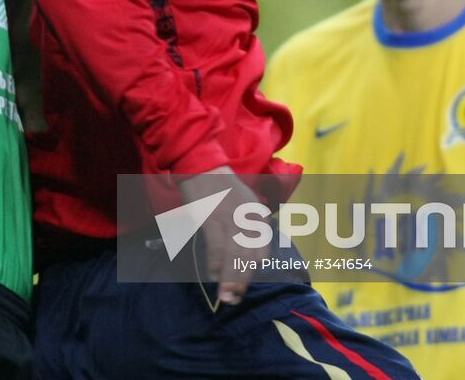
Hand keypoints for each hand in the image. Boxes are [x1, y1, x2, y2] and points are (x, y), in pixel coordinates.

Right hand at [179, 166, 263, 306]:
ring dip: (230, 279)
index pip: (261, 250)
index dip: (253, 270)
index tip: (243, 285)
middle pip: (249, 257)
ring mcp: (230, 219)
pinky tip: (212, 275)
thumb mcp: (244, 202)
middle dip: (242, 281)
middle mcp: (248, 219)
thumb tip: (249, 249)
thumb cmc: (221, 185)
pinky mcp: (212, 219)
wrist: (203, 164)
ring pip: (234, 256)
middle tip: (235, 299)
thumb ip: (249, 224)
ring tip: (226, 297)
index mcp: (258, 216)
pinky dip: (215, 264)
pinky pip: (216, 247)